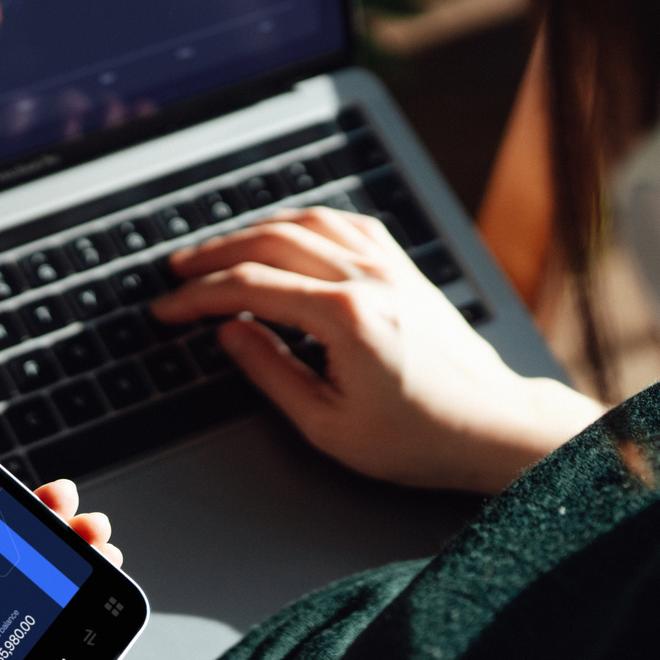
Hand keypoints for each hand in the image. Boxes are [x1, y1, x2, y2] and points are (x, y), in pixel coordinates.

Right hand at [151, 207, 602, 493]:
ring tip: (218, 251)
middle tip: (176, 272)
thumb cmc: (420, 438)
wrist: (493, 427)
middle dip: (212, 255)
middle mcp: (367, 278)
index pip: (248, 288)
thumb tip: (229, 333)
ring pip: (304, 222)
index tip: (166, 309)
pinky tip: (283, 235)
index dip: (196, 297)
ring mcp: (390, 266)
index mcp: (345, 317)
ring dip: (252, 230)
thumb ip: (271, 373)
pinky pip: (344, 223)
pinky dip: (302, 222)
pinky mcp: (405, 266)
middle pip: (269, 242)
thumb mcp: (329, 426)